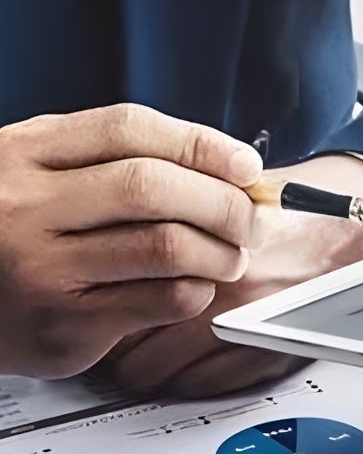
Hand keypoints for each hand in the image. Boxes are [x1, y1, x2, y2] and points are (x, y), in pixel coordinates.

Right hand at [0, 105, 260, 377]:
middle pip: (153, 187)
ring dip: (219, 251)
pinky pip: (161, 299)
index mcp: (23, 154)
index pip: (129, 129)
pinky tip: (193, 285)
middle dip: (221, 201)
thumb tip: (222, 168)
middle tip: (247, 218)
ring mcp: (45, 268)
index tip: (243, 165)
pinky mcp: (67, 324)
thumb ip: (108, 160)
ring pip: (166, 246)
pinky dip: (197, 290)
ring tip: (229, 255)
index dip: (201, 144)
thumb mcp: (32, 172)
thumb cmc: (4, 232)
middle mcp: (28, 207)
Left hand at [103, 156, 362, 396]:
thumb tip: (126, 216)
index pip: (123, 282)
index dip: (98, 291)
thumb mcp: (243, 190)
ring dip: (142, 365)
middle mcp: (227, 290)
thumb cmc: (321, 206)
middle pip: (128, 335)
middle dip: (111, 335)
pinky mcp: (271, 358)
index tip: (91, 291)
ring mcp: (248, 331)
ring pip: (157, 370)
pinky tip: (184, 365)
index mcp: (212, 241)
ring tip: (137, 354)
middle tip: (104, 331)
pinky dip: (186, 380)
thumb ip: (186, 205)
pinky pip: (202, 387)